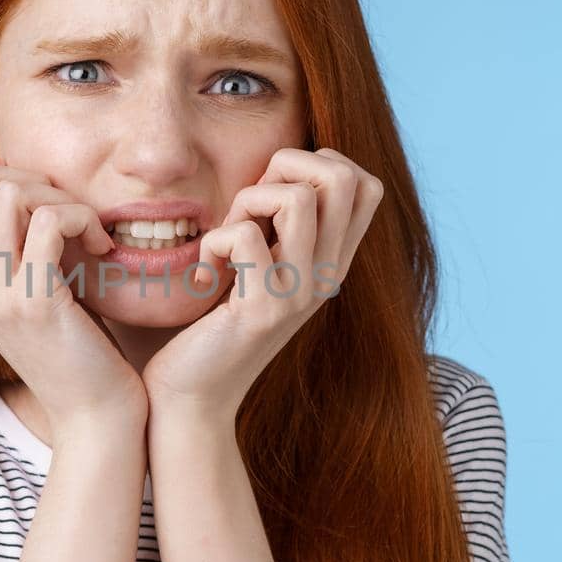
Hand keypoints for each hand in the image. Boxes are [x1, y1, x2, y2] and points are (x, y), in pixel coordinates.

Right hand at [0, 159, 148, 437]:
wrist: (90, 412)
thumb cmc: (70, 343)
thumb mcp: (25, 286)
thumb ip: (9, 242)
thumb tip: (10, 179)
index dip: (1, 176)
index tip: (42, 205)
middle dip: (30, 179)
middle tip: (67, 212)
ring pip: (9, 193)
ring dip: (60, 198)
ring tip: (85, 230)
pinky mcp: (34, 302)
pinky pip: (50, 221)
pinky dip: (83, 219)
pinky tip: (102, 247)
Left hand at [141, 147, 383, 422]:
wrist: (194, 398)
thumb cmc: (212, 326)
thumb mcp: (259, 267)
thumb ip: (277, 225)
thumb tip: (276, 169)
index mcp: (331, 263)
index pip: (367, 185)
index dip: (321, 163)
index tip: (275, 192)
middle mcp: (327, 276)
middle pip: (343, 177)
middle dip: (285, 166)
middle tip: (250, 205)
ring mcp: (300, 294)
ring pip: (296, 198)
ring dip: (245, 202)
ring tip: (224, 241)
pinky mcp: (262, 310)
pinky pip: (243, 235)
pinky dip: (212, 241)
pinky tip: (204, 275)